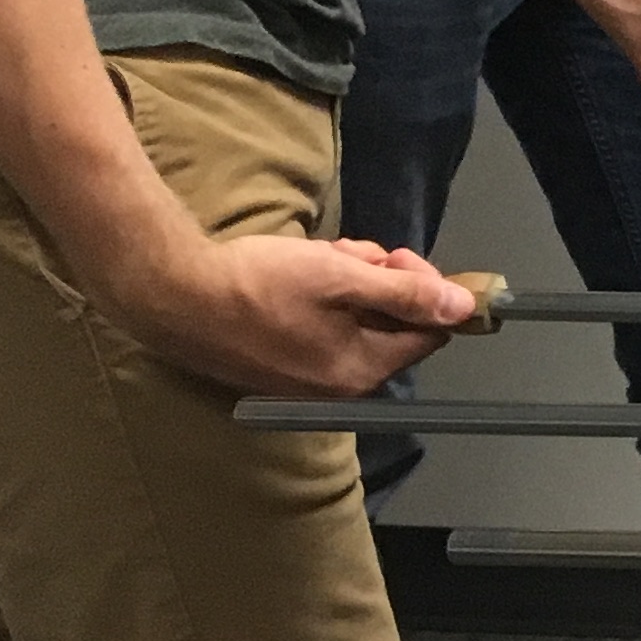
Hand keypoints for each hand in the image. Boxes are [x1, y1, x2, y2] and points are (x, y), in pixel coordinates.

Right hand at [109, 226, 479, 396]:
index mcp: (361, 371)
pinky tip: (295, 272)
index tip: (393, 257)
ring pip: (357, 319)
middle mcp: (338, 388)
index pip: (429, 330)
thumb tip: (467, 310)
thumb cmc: (259, 284)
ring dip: (349, 281)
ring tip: (318, 259)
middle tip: (349, 253)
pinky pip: (323, 328)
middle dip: (379, 280)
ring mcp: (305, 382)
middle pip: (392, 324)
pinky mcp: (279, 368)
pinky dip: (320, 297)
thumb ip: (407, 295)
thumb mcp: (342, 278)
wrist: (173, 296)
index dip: (423, 288)